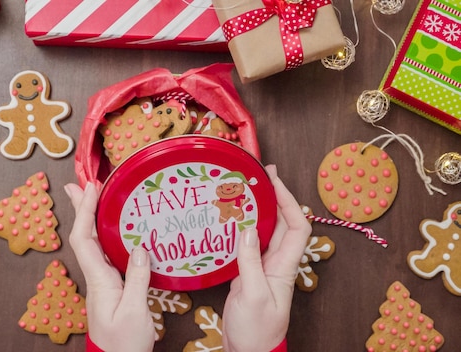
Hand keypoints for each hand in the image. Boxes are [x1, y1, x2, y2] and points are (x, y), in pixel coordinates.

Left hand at [65, 182, 154, 351]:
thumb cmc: (124, 344)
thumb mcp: (135, 311)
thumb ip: (137, 279)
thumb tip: (139, 248)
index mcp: (98, 281)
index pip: (84, 239)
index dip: (84, 211)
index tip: (89, 188)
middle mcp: (96, 277)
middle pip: (83, 236)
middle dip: (81, 208)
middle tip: (80, 183)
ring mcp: (103, 282)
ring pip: (93, 243)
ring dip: (92, 218)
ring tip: (93, 196)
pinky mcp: (112, 287)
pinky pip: (105, 253)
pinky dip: (106, 234)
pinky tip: (114, 228)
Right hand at [222, 165, 311, 351]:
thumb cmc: (256, 329)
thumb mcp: (254, 295)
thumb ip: (250, 262)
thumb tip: (247, 229)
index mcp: (284, 267)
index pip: (297, 226)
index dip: (289, 201)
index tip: (273, 182)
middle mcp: (277, 263)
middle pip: (282, 223)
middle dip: (274, 196)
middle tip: (259, 175)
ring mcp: (262, 267)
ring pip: (265, 231)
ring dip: (258, 209)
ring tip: (243, 190)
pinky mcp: (248, 274)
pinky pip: (248, 244)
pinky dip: (241, 227)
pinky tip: (229, 219)